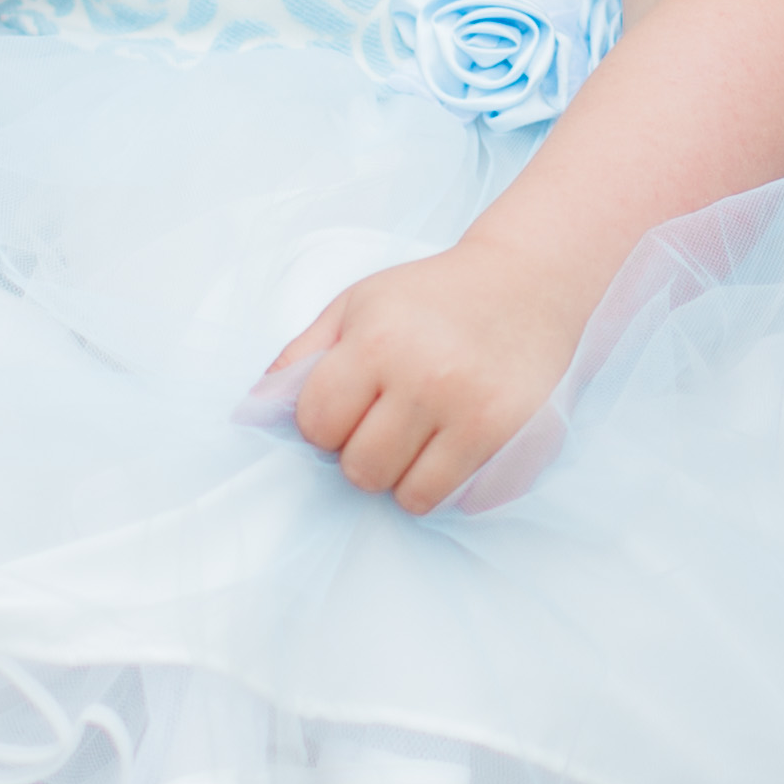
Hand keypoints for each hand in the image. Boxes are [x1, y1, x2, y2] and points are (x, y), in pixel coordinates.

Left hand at [272, 237, 586, 515]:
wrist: (529, 283)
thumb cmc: (432, 298)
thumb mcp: (357, 305)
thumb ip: (301, 356)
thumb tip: (254, 412)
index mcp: (378, 340)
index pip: (317, 424)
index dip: (324, 423)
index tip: (348, 406)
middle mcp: (427, 378)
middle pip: (360, 469)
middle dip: (362, 454)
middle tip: (386, 422)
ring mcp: (474, 413)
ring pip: (407, 496)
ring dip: (404, 476)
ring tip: (420, 436)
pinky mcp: (512, 439)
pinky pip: (455, 500)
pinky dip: (445, 484)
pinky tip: (452, 447)